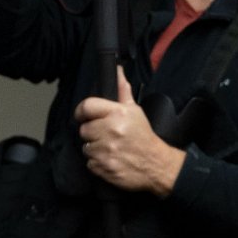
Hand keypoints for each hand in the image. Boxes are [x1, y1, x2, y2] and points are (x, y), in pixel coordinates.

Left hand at [74, 67, 184, 195]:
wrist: (155, 164)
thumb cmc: (143, 136)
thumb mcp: (135, 111)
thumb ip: (122, 92)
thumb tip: (117, 71)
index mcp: (117, 114)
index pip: (86, 106)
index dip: (82, 111)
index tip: (84, 115)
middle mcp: (110, 131)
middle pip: (84, 129)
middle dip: (92, 132)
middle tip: (104, 134)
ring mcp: (106, 151)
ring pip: (86, 147)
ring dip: (95, 148)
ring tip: (109, 147)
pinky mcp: (104, 167)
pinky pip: (90, 163)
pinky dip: (97, 163)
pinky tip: (110, 159)